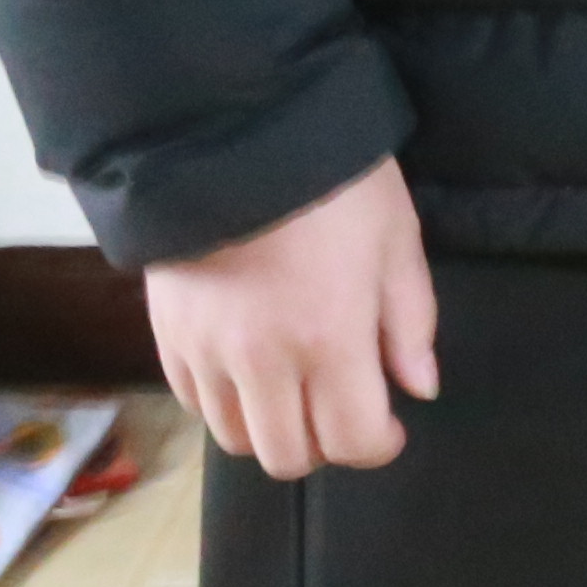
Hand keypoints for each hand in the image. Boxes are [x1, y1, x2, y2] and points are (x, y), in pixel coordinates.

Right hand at [145, 156, 438, 475]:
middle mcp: (263, 362)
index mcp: (329, 340)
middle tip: (341, 406)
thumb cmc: (333, 180)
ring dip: (271, 428)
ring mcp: (207, 352)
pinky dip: (224, 401)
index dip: (378, 444)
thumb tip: (418, 386)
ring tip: (293, 390)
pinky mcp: (168, 333)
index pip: (351, 441)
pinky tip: (247, 368)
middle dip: (324, 444)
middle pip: (288, 457)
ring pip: (236, 439)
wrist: (234, 130)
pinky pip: (193, 402)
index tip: (390, 424)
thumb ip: (411, 320)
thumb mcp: (396, 237)